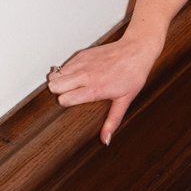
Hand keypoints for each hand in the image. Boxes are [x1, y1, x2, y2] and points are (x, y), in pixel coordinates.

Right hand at [47, 29, 161, 143]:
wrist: (136, 51)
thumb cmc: (133, 75)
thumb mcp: (125, 101)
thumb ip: (113, 121)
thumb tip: (105, 139)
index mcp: (94, 89)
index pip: (64, 99)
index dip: (66, 103)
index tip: (72, 103)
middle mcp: (85, 76)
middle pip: (54, 86)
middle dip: (58, 92)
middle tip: (69, 93)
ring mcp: (82, 63)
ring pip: (54, 74)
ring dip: (59, 81)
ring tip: (70, 84)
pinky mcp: (81, 54)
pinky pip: (62, 65)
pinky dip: (64, 71)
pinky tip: (75, 74)